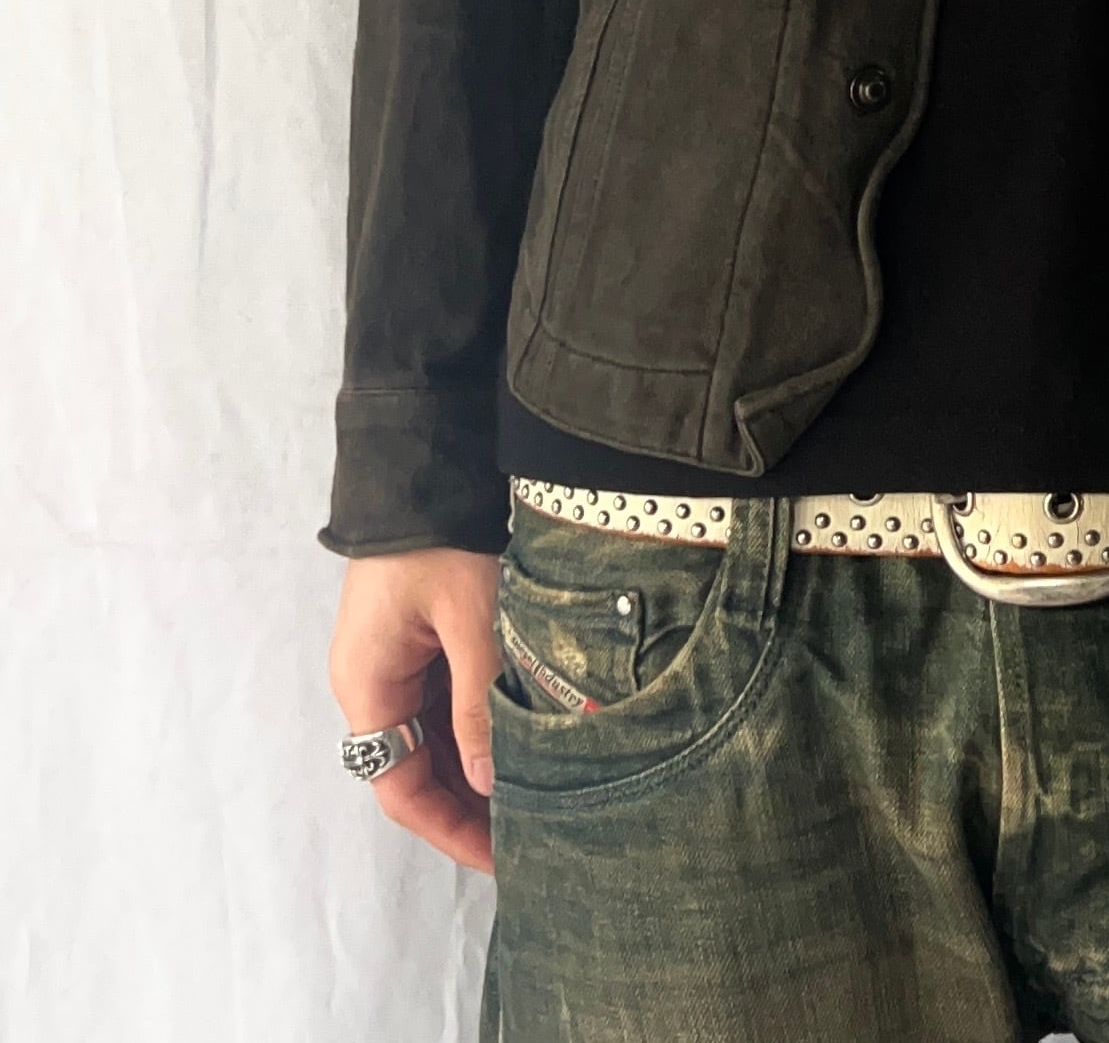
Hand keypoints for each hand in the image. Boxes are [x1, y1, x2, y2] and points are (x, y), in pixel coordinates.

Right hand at [329, 548, 504, 872]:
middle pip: (415, 768)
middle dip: (466, 806)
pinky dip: (474, 727)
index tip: (497, 856)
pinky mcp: (416, 639)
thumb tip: (488, 783)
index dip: (448, 828)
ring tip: (531, 797)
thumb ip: (477, 703)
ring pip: (431, 738)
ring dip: (473, 767)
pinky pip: (441, 701)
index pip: (399, 788)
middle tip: (528, 834)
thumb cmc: (440, 539)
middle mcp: (371, 682)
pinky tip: (516, 743)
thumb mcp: (468, 620)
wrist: (423, 463)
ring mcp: (393, 660)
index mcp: (367, 684)